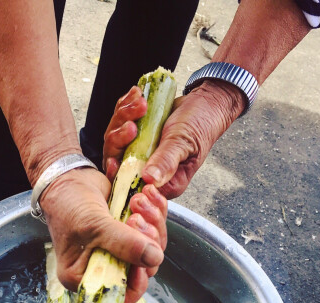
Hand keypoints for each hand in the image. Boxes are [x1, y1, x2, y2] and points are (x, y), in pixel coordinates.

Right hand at [40, 167, 166, 302]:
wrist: (68, 178)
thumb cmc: (69, 205)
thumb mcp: (93, 225)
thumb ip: (123, 243)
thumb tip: (153, 258)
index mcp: (86, 277)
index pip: (120, 296)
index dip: (138, 281)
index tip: (146, 257)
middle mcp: (105, 268)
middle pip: (143, 269)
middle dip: (148, 242)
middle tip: (137, 218)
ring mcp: (120, 251)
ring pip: (152, 248)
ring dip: (153, 223)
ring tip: (139, 201)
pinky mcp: (131, 234)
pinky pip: (154, 230)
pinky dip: (156, 213)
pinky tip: (148, 195)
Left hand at [103, 80, 244, 198]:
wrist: (204, 104)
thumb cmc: (199, 126)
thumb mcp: (183, 143)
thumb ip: (166, 161)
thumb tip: (149, 179)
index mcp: (163, 182)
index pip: (132, 188)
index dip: (118, 177)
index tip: (115, 161)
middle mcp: (148, 171)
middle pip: (117, 164)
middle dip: (119, 140)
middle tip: (132, 124)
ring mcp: (139, 153)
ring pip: (114, 141)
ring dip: (123, 118)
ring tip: (141, 103)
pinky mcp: (134, 137)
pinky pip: (118, 124)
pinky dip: (124, 108)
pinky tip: (137, 96)